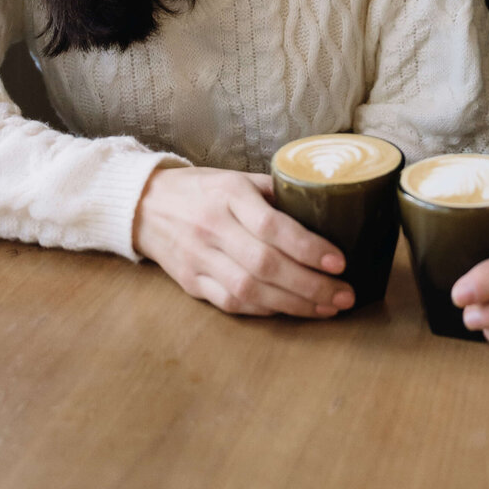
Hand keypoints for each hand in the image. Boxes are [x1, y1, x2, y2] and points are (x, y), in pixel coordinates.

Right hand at [133, 165, 354, 318]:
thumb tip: (323, 208)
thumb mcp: (236, 177)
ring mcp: (199, 259)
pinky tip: (291, 311)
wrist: (144, 205)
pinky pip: (232, 304)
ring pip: (250, 291)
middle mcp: (213, 228)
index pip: (273, 226)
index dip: (308, 247)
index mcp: (229, 194)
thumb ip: (274, 193)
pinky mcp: (191, 283)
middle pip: (265, 265)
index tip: (339, 261)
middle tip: (344, 295)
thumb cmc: (201, 189)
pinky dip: (265, 311)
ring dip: (294, 305)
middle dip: (311, 285)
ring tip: (327, 308)